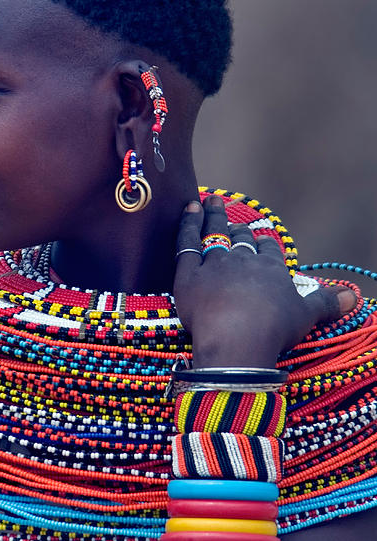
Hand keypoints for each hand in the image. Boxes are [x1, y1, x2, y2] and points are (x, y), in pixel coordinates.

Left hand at [173, 196, 355, 367]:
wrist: (237, 339)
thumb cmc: (274, 329)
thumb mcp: (306, 315)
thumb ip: (326, 302)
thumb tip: (354, 298)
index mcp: (271, 268)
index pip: (267, 249)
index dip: (262, 243)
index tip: (257, 237)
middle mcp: (243, 260)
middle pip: (240, 239)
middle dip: (237, 227)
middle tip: (230, 214)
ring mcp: (214, 264)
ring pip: (214, 234)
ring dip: (212, 216)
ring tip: (210, 201)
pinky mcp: (188, 274)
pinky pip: (186, 241)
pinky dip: (188, 223)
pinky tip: (189, 208)